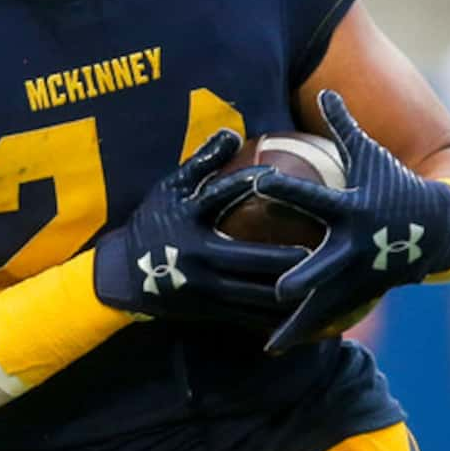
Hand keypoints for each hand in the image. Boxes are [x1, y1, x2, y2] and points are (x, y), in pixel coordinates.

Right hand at [92, 130, 307, 326]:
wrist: (121, 275)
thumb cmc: (152, 225)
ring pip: (255, 293)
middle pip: (251, 258)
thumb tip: (232, 133)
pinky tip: (303, 313)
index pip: (221, 197)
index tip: (278, 176)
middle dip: (289, 256)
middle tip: (327, 247)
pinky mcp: (208, 311)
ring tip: (325, 283)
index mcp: (189, 222)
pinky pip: (248, 317)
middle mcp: (198, 258)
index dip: (249, 184)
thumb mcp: (169, 191)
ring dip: (289, 290)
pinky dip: (275, 316)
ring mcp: (204, 289)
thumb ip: (201, 163)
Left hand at [255, 91, 449, 353]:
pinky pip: (327, 317)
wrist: (439, 228)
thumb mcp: (370, 155)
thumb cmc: (394, 185)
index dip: (287, 188)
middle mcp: (352, 246)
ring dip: (298, 323)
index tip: (259, 182)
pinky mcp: (359, 295)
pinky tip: (275, 349)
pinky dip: (304, 333)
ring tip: (270, 343)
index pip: (314, 197)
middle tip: (279, 290)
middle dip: (304, 277)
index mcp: (350, 209)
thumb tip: (323, 89)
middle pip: (324, 264)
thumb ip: (342, 126)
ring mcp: (357, 275)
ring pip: (324, 304)